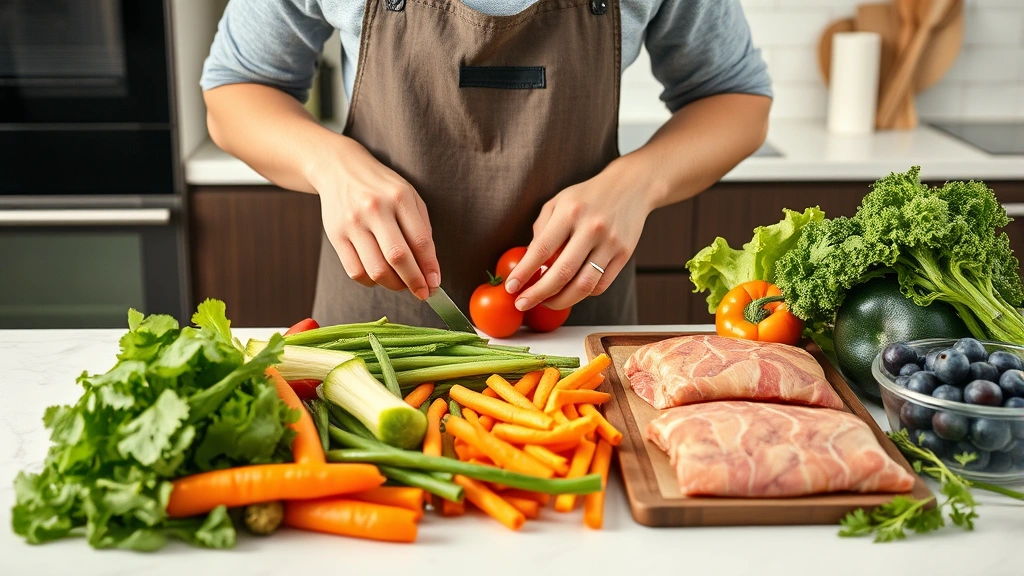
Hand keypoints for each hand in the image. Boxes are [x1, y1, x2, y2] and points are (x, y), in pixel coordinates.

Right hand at [312, 136, 439, 299]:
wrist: (339, 169)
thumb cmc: (381, 187)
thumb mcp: (409, 196)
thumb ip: (421, 229)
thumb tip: (429, 268)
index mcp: (399, 197)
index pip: (420, 241)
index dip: (430, 268)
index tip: (435, 283)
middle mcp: (375, 209)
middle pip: (398, 258)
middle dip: (414, 282)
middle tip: (422, 292)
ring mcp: (353, 223)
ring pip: (376, 270)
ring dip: (394, 285)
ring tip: (402, 284)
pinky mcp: (336, 236)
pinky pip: (355, 271)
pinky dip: (372, 281)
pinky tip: (380, 276)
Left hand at [504, 156, 656, 310]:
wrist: (631, 186)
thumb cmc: (588, 196)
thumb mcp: (558, 202)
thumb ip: (542, 230)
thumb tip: (530, 262)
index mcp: (570, 212)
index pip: (542, 249)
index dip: (524, 272)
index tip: (511, 288)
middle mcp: (591, 228)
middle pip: (562, 273)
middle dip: (538, 294)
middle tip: (522, 304)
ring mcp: (610, 243)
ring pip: (583, 286)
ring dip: (560, 301)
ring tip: (546, 302)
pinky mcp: (624, 254)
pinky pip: (600, 285)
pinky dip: (582, 294)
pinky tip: (571, 291)